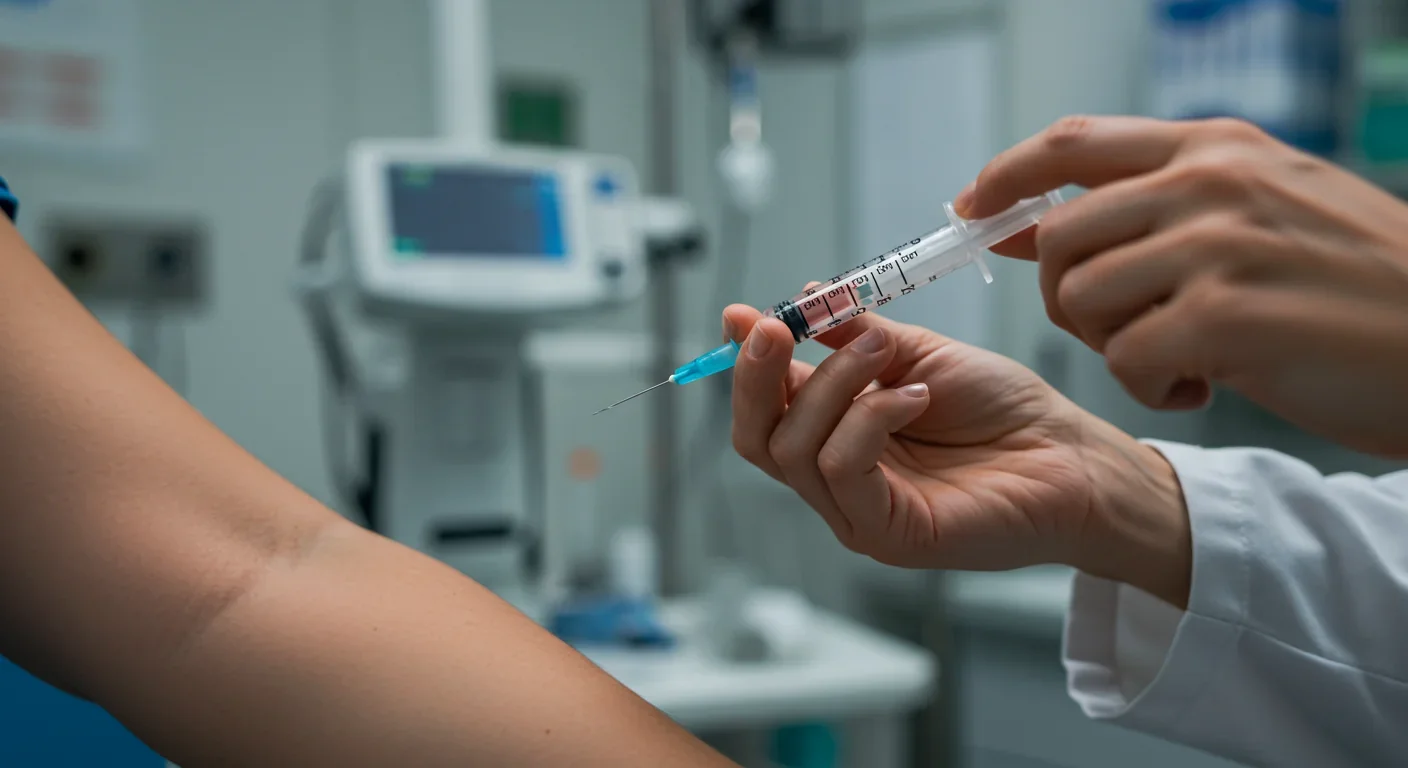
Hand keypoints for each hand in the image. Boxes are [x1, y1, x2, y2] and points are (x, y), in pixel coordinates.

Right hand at [724, 305, 1191, 606]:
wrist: (1073, 455)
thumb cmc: (1005, 411)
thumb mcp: (921, 355)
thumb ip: (855, 335)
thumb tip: (798, 299)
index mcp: (838, 435)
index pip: (765, 410)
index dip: (746, 364)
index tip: (742, 315)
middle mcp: (839, 480)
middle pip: (757, 439)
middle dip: (756, 377)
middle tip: (777, 328)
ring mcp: (859, 512)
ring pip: (796, 449)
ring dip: (832, 384)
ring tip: (881, 353)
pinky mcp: (889, 533)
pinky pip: (844, 470)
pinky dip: (868, 420)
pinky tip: (913, 396)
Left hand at [958, 115, 1407, 457]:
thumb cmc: (1357, 286)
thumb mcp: (1263, 210)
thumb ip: (1154, 205)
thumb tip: (1027, 219)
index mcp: (1217, 147)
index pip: (1072, 145)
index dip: (1005, 177)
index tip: (968, 209)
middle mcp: (1210, 183)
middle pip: (1060, 236)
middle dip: (1065, 297)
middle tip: (1121, 331)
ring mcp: (1219, 245)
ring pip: (1079, 298)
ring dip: (1109, 346)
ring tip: (1178, 359)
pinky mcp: (1227, 317)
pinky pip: (1126, 359)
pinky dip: (1152, 388)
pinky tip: (1202, 388)